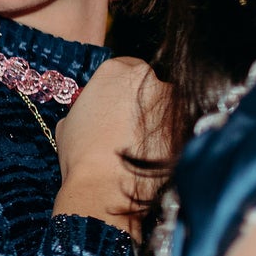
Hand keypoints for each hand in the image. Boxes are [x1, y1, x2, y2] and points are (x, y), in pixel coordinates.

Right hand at [53, 56, 167, 231]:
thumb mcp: (68, 123)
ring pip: (168, 104)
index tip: (118, 102)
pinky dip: (170, 136)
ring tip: (142, 143)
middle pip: (150, 83)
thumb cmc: (81, 156)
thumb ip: (85, 106)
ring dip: (159, 118)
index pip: (125, 67)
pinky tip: (155, 154)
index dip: (121, 87)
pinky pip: (180, 125)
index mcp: (115, 70)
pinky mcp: (187, 124)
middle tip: (129, 124)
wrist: (104, 188)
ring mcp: (171, 100)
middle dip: (143, 100)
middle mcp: (147, 78)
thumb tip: (91, 110)